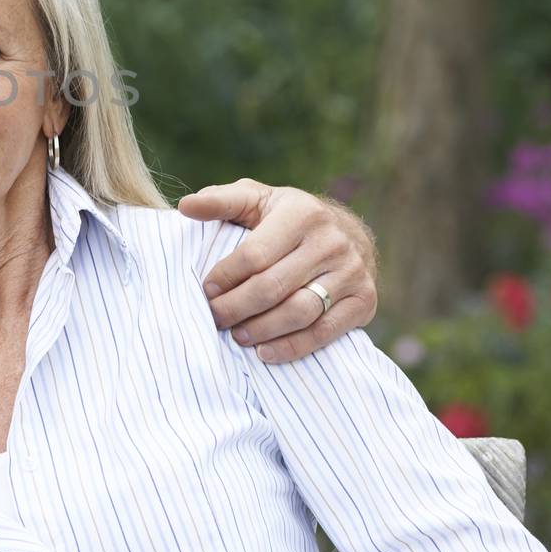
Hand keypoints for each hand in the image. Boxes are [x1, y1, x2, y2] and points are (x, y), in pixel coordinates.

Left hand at [178, 179, 377, 363]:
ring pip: (299, 312)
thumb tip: (186, 206)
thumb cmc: (286, 218)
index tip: (205, 291)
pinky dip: (292, 347)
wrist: (348, 233)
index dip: (226, 277)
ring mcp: (352, 273)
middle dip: (236, 308)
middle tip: (214, 319)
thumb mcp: (256, 199)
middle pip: (273, 287)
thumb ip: (221, 201)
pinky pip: (324, 332)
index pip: (255, 254)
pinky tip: (265, 352)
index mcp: (302, 213)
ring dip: (261, 330)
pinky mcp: (364, 301)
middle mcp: (331, 242)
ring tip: (236, 336)